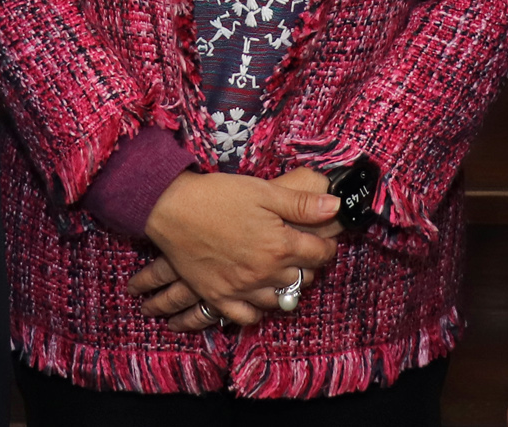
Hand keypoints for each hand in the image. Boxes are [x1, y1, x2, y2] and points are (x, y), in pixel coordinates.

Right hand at [131, 170, 338, 330]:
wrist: (172, 208)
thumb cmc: (218, 195)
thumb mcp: (264, 191)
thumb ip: (301, 204)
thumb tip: (335, 206)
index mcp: (279, 246)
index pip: (319, 255)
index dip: (326, 246)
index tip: (322, 240)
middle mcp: (264, 273)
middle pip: (302, 279)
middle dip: (307, 266)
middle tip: (301, 253)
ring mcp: (241, 288)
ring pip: (278, 301)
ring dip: (285, 288)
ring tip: (281, 273)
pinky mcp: (219, 296)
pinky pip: (246, 316)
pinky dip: (257, 310)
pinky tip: (258, 296)